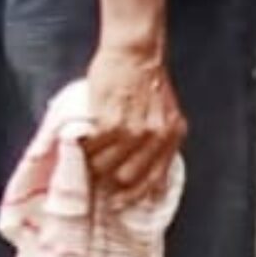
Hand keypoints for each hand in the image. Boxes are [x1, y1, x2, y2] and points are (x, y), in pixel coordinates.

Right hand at [77, 41, 185, 206]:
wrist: (137, 53)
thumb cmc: (148, 79)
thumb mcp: (164, 112)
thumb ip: (159, 138)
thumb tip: (147, 170)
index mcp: (171, 136)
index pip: (155, 178)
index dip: (135, 195)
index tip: (120, 203)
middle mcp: (155, 137)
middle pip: (128, 177)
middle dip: (110, 181)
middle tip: (98, 177)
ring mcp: (133, 132)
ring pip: (107, 166)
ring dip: (94, 164)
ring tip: (89, 156)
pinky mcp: (111, 123)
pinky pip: (94, 149)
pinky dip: (86, 149)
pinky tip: (84, 142)